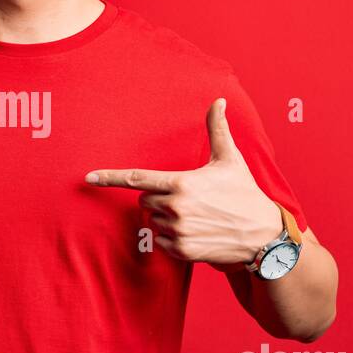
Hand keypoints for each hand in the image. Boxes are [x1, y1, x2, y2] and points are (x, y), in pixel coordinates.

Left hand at [84, 97, 282, 267]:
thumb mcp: (230, 160)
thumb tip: (218, 101)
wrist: (264, 236)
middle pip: (145, 200)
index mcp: (182, 183)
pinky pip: (160, 242)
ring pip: (153, 221)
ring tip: (196, 216)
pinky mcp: (182, 251)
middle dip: (159, 198)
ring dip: (167, 218)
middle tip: (187, 198)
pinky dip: (171, 238)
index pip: (137, 179)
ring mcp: (178, 231)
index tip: (89, 177)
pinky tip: (194, 233)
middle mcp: (176, 207)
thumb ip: (217, 130)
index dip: (110, 177)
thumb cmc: (245, 193)